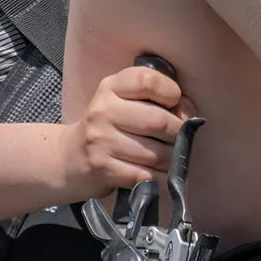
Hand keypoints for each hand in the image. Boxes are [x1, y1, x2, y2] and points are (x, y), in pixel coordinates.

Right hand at [65, 65, 196, 194]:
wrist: (70, 158)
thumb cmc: (110, 128)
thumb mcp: (124, 102)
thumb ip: (157, 100)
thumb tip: (190, 118)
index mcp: (111, 87)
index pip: (148, 81)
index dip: (172, 94)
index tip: (176, 106)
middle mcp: (103, 111)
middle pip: (158, 121)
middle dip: (179, 134)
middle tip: (179, 140)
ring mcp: (101, 140)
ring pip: (157, 153)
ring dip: (172, 160)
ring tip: (170, 159)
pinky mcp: (103, 168)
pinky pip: (147, 176)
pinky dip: (161, 179)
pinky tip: (158, 174)